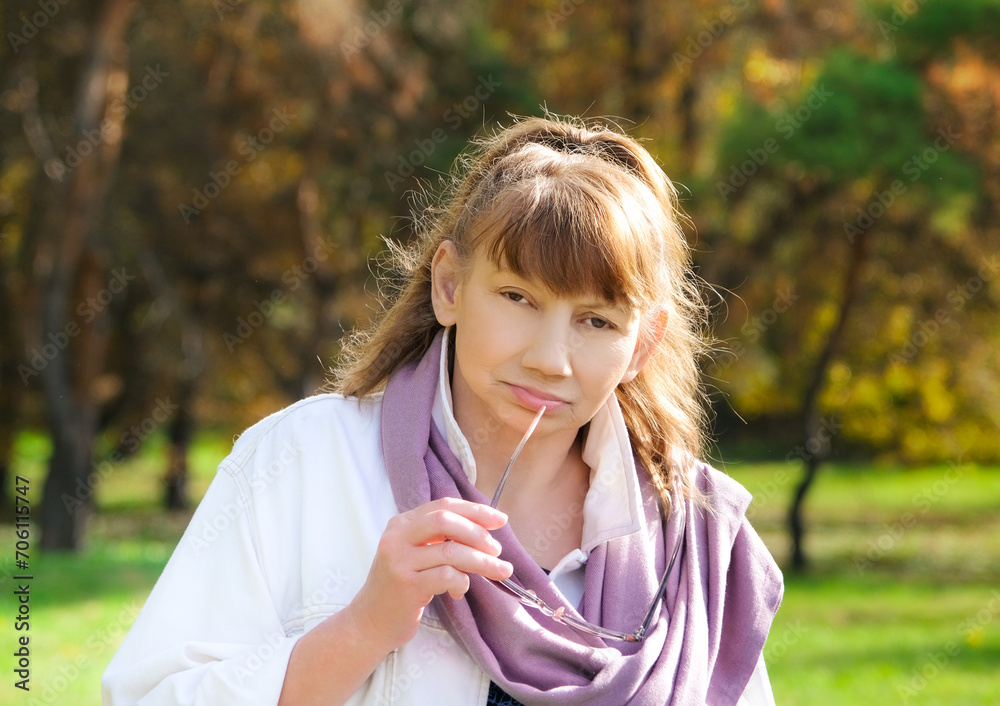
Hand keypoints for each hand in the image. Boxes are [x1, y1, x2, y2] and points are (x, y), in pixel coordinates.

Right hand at [346, 497, 512, 652]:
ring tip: (500, 570)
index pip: (443, 506)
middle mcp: (397, 537)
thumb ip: (438, 538)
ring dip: (482, 561)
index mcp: (401, 523)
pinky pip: (446, 576)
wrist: (370, 622)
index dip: (475, 510)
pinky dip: (462, 582)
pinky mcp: (407, 586)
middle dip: (478, 533)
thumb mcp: (413, 554)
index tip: (500, 520)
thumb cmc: (399, 587)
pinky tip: (459, 592)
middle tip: (497, 549)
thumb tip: (484, 530)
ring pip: (451, 551)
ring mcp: (399, 561)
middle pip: (446, 521)